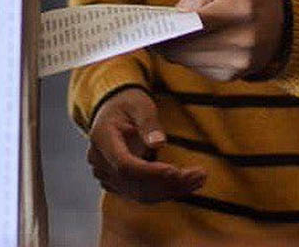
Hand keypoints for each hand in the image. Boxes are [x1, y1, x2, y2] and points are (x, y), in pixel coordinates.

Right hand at [86, 87, 205, 202]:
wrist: (114, 110)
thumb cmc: (128, 103)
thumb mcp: (139, 104)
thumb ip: (148, 122)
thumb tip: (158, 143)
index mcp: (102, 138)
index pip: (124, 165)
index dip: (150, 172)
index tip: (175, 171)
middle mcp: (100, 161)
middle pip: (134, 184)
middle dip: (168, 184)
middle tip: (199, 175)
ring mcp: (106, 175)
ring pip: (139, 194)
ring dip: (171, 190)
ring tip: (199, 179)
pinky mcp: (118, 184)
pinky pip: (141, 194)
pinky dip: (164, 191)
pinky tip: (187, 183)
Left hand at [153, 0, 286, 81]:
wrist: (284, 25)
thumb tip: (179, 12)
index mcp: (243, 8)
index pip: (199, 21)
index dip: (171, 24)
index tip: (151, 22)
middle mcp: (244, 40)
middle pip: (189, 44)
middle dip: (166, 37)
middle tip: (148, 28)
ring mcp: (239, 62)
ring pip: (188, 59)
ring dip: (173, 48)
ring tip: (162, 35)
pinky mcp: (232, 76)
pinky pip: (197, 67)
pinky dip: (187, 56)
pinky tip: (184, 44)